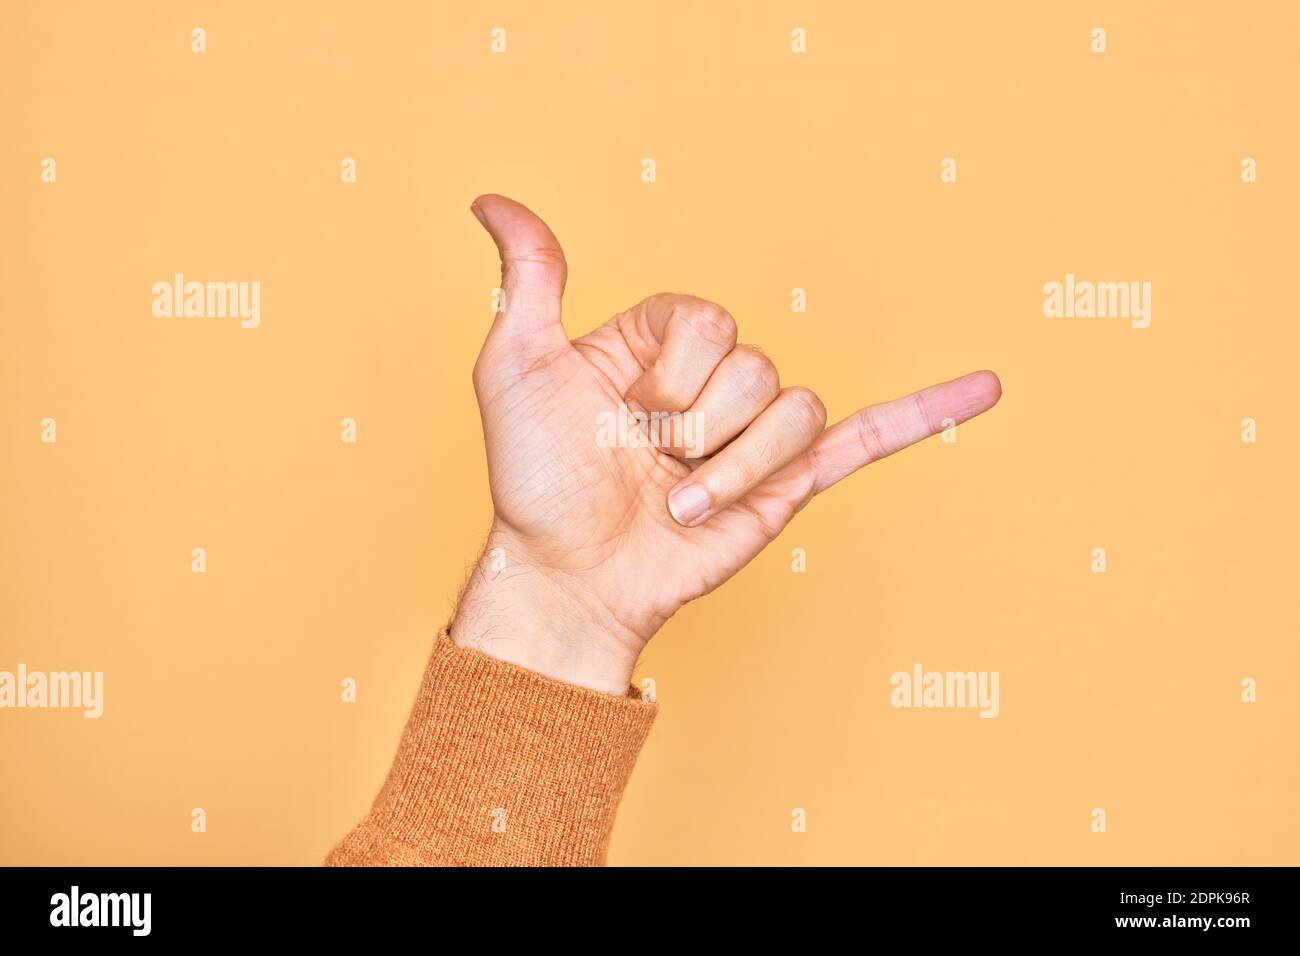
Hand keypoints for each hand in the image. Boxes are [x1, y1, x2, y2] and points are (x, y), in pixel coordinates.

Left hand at [450, 195, 1001, 693]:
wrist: (566, 572)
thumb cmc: (536, 478)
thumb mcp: (516, 365)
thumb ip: (529, 279)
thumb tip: (495, 199)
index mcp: (665, 342)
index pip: (709, 321)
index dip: (666, 371)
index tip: (616, 407)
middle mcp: (714, 381)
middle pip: (753, 367)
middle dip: (692, 425)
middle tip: (645, 461)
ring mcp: (754, 433)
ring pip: (791, 411)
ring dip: (731, 469)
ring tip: (680, 501)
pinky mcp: (787, 483)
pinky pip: (866, 438)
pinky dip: (926, 414)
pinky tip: (982, 390)